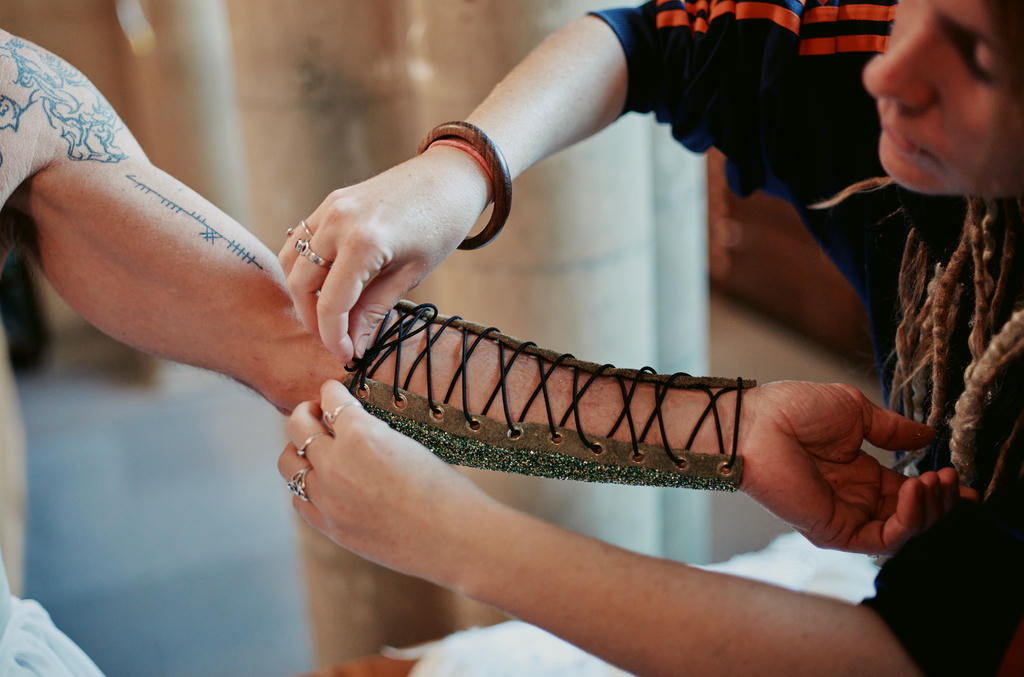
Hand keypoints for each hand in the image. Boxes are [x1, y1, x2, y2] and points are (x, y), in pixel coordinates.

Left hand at [277, 379, 491, 582]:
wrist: (456, 538)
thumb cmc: (445, 488)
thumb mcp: (409, 444)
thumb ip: (372, 433)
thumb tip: (350, 424)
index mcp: (362, 435)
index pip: (330, 398)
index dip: (331, 390)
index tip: (333, 391)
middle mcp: (337, 464)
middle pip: (298, 426)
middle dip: (306, 413)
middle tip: (317, 414)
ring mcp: (329, 498)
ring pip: (288, 463)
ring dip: (299, 449)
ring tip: (315, 450)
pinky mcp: (331, 527)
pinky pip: (299, 500)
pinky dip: (306, 486)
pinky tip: (323, 483)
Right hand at [279, 148, 489, 363]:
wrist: (450, 177)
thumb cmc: (441, 225)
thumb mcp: (412, 274)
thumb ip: (375, 310)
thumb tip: (354, 347)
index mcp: (363, 243)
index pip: (331, 303)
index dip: (333, 337)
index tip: (345, 356)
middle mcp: (337, 222)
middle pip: (301, 284)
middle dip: (313, 319)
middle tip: (336, 339)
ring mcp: (329, 208)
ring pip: (292, 261)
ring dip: (303, 293)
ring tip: (329, 314)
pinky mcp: (330, 201)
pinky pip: (300, 239)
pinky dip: (305, 265)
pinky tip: (327, 283)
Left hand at [739, 381, 977, 554]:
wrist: (758, 423)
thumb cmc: (792, 410)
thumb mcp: (855, 412)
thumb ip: (893, 429)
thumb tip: (927, 434)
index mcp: (859, 474)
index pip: (908, 492)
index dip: (938, 489)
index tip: (960, 479)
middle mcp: (854, 499)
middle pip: (912, 516)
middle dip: (940, 501)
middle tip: (952, 479)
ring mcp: (845, 517)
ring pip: (904, 531)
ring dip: (929, 509)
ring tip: (936, 481)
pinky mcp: (835, 532)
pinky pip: (883, 539)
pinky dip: (908, 520)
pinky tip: (915, 491)